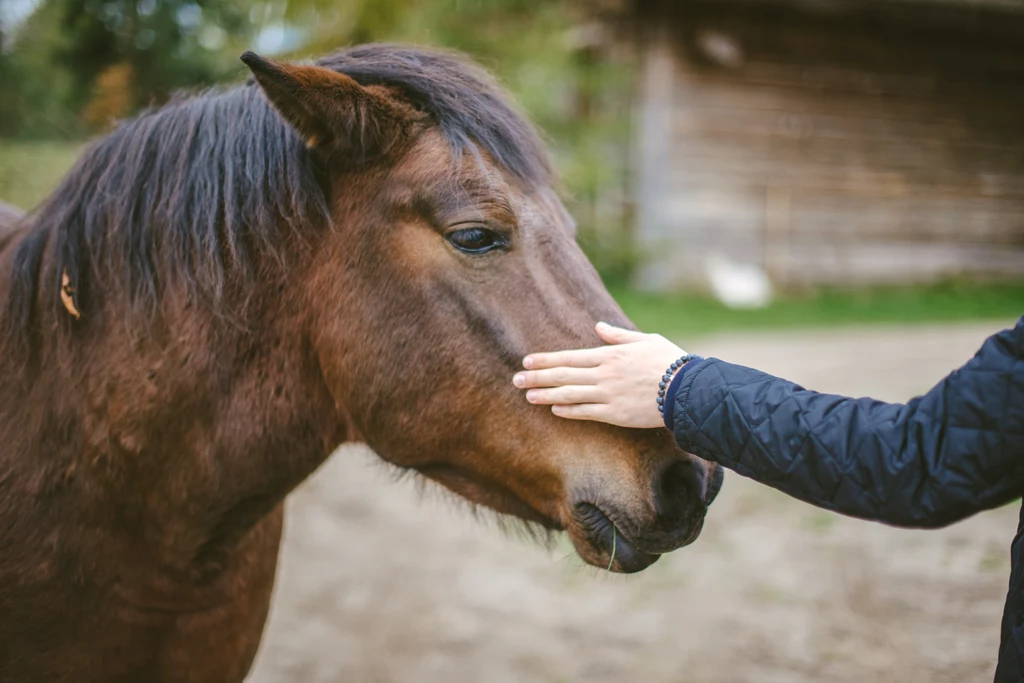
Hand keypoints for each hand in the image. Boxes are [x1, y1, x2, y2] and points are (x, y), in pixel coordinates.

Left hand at [512, 322, 686, 428]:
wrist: (687, 390)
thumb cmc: (670, 361)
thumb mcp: (645, 340)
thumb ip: (618, 336)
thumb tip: (599, 327)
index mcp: (609, 354)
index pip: (569, 357)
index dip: (546, 359)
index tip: (527, 360)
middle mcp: (604, 374)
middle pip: (563, 375)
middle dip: (537, 377)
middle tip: (516, 379)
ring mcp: (608, 395)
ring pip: (569, 395)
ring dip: (546, 395)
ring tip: (528, 395)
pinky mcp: (616, 414)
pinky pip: (586, 413)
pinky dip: (569, 411)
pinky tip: (554, 410)